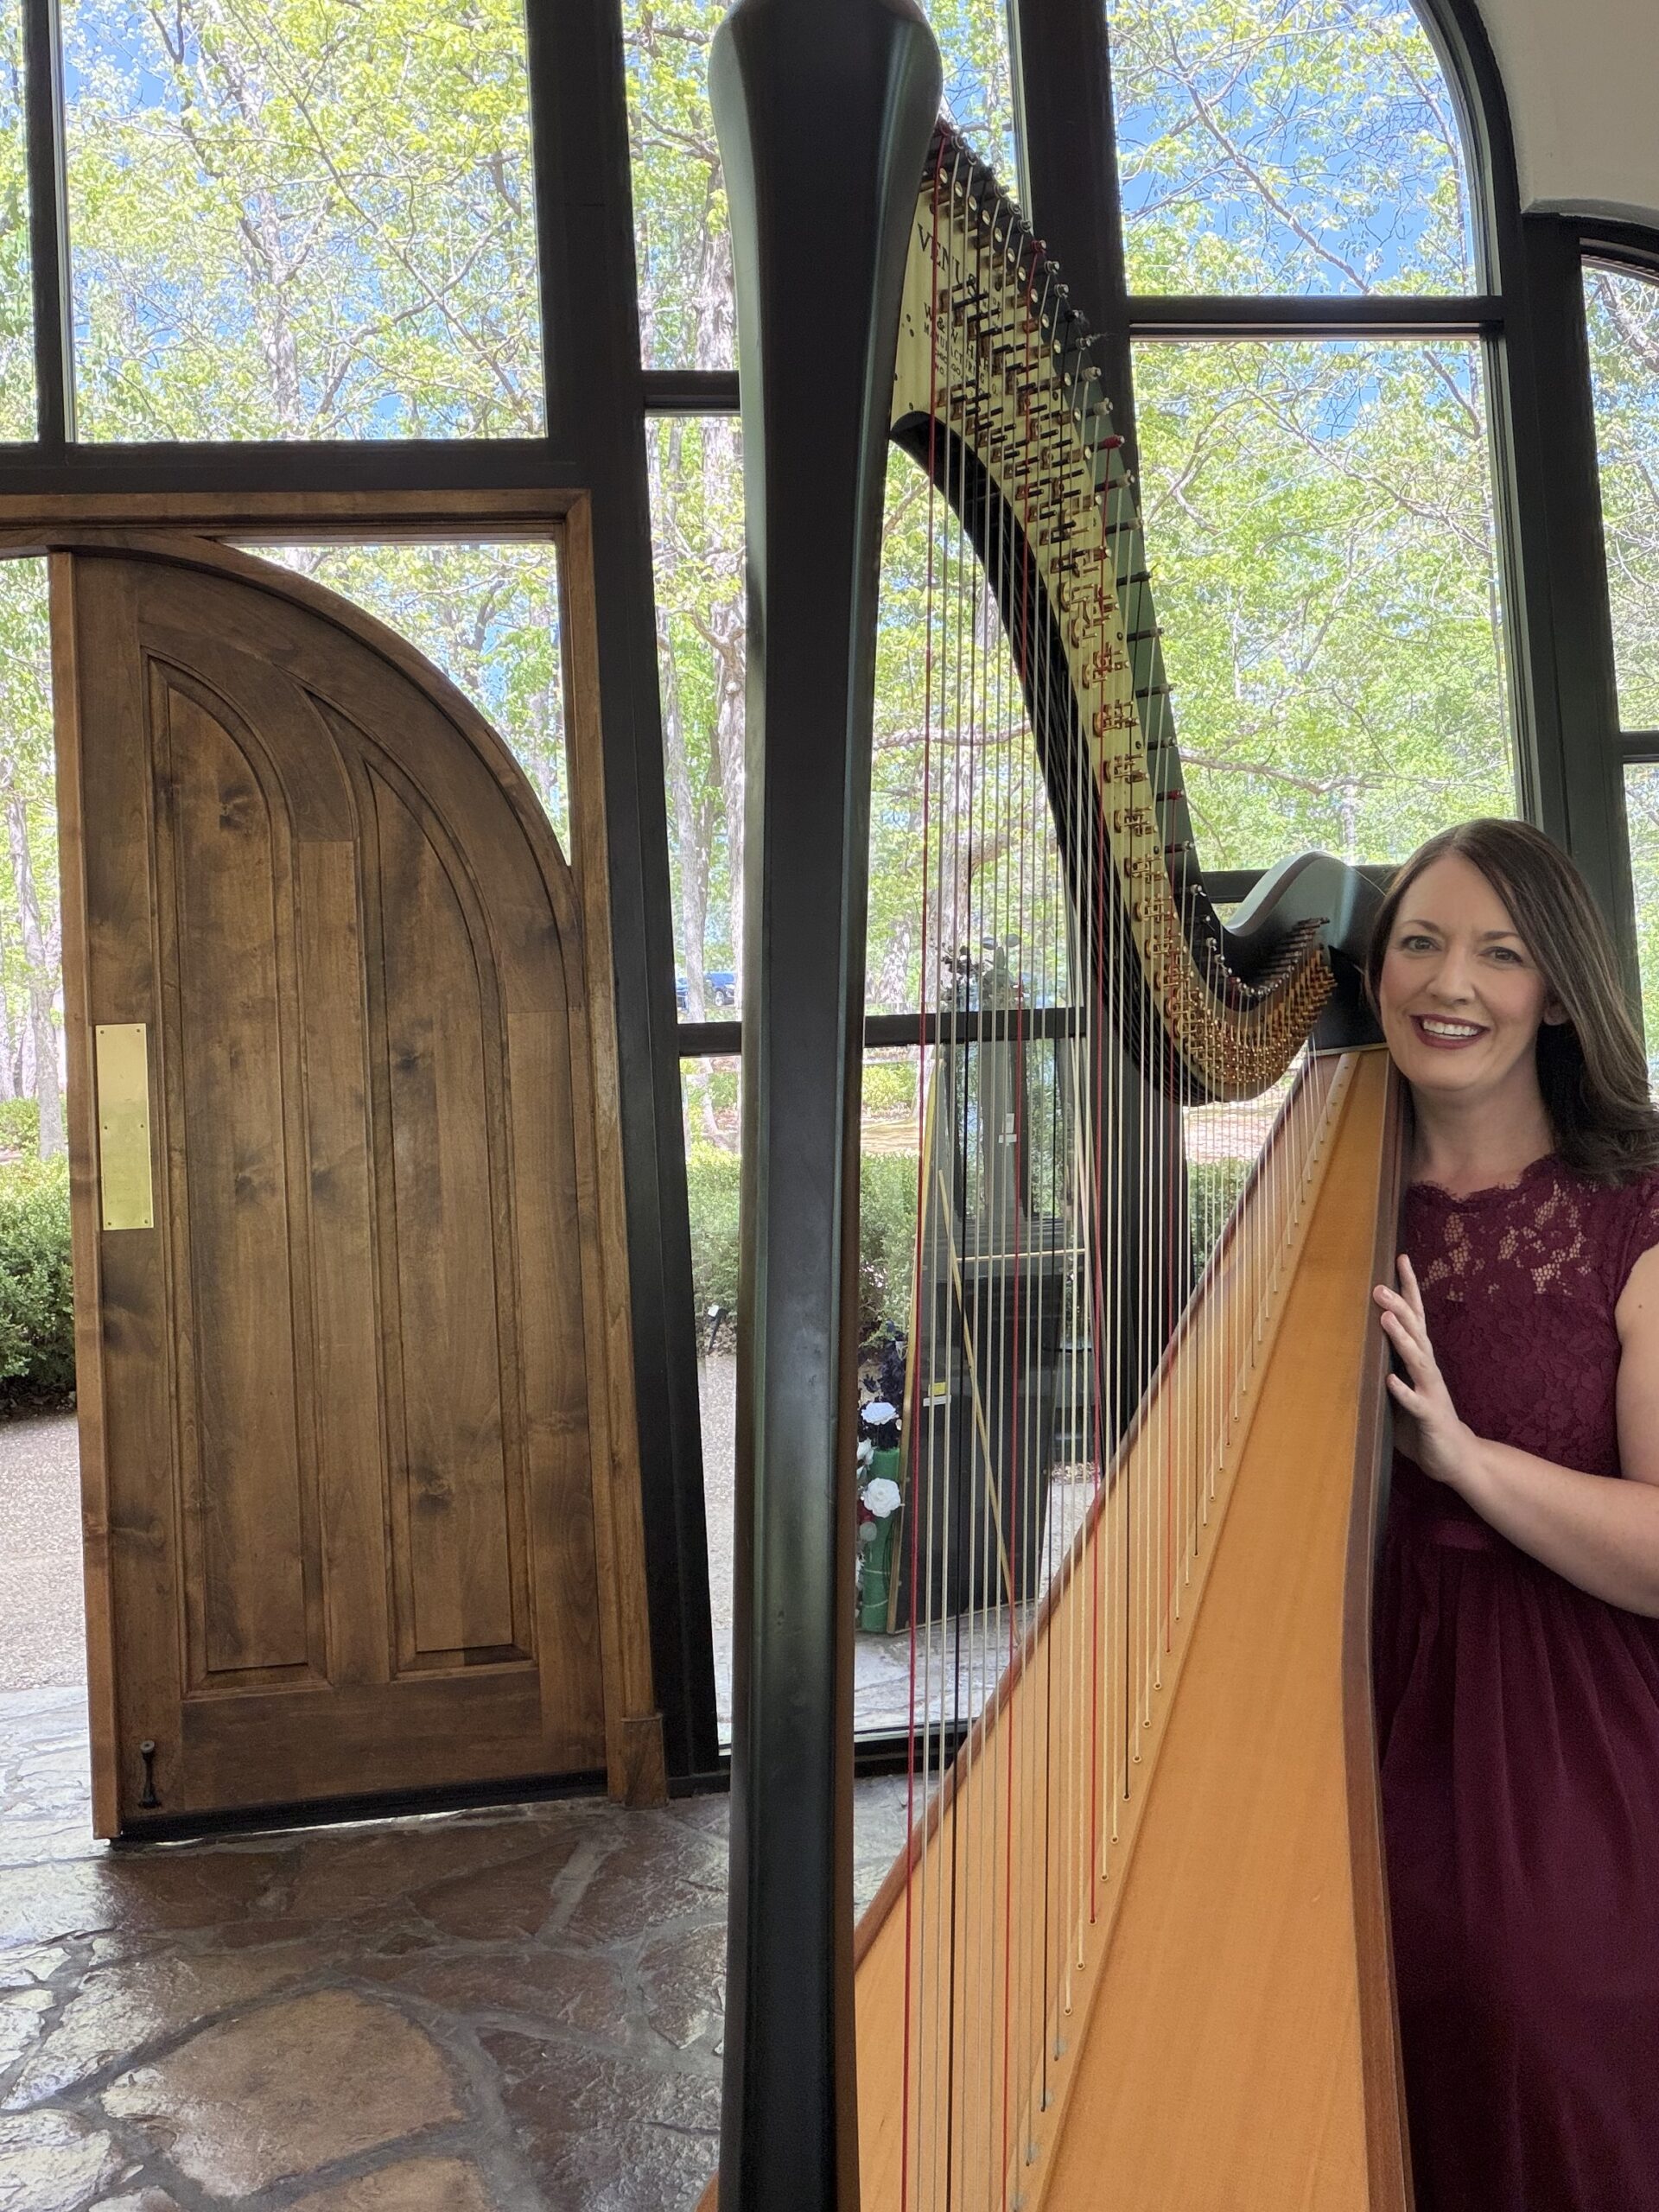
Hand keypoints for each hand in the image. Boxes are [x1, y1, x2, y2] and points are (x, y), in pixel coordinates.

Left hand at [1372, 1254, 1480, 1490]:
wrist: (1456, 1459)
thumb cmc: (1423, 1421)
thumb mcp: (1400, 1388)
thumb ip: (1386, 1364)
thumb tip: (1358, 1340)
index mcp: (1421, 1360)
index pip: (1416, 1317)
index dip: (1408, 1288)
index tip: (1401, 1259)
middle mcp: (1429, 1370)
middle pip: (1416, 1331)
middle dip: (1399, 1307)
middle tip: (1379, 1286)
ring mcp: (1432, 1392)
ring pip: (1418, 1360)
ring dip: (1402, 1340)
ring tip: (1385, 1320)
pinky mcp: (1431, 1417)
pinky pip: (1415, 1403)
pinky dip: (1403, 1390)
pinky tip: (1390, 1379)